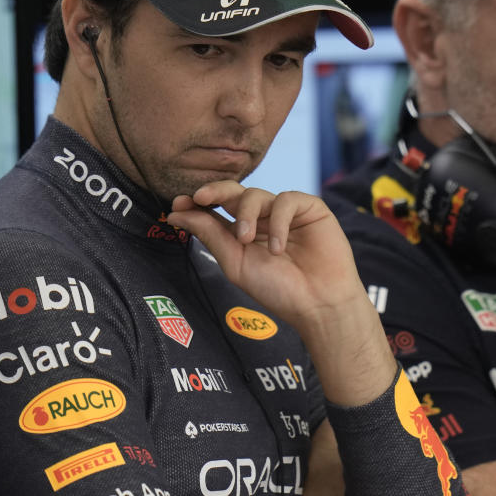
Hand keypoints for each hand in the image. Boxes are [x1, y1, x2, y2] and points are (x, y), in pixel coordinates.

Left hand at [166, 181, 395, 404]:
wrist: (318, 304)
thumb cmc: (279, 290)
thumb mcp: (236, 264)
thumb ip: (211, 236)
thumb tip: (177, 213)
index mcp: (243, 231)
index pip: (218, 208)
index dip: (198, 202)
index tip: (178, 203)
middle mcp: (263, 218)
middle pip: (234, 192)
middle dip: (215, 191)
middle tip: (201, 198)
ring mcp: (286, 212)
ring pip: (257, 194)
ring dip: (246, 215)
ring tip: (247, 240)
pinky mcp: (310, 208)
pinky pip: (286, 200)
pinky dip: (277, 221)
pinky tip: (278, 247)